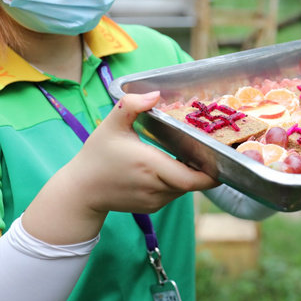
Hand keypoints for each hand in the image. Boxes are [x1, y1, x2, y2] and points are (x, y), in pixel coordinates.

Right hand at [23, 91, 218, 243]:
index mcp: (151, 166)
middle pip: (193, 182)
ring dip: (190, 174)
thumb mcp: (111, 125)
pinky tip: (173, 166)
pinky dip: (178, 181)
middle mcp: (156, 188)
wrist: (80, 192)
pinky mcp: (153, 207)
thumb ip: (131, 105)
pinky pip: (174, 193)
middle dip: (203, 168)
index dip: (211, 172)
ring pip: (185, 188)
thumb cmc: (96, 156)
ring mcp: (155, 201)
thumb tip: (155, 94)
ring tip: (191, 154)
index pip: (193, 179)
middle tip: (208, 149)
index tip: (220, 156)